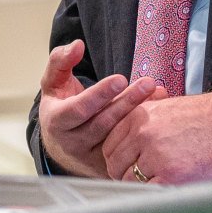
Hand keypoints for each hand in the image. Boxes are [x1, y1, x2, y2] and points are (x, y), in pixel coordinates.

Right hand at [37, 40, 162, 177]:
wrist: (61, 144)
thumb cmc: (59, 106)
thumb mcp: (51, 83)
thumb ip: (60, 61)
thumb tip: (77, 45)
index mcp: (58, 122)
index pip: (79, 110)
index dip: (99, 95)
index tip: (120, 79)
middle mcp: (74, 143)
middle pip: (103, 124)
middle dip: (127, 103)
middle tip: (148, 84)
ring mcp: (92, 158)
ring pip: (118, 138)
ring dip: (139, 116)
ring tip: (157, 93)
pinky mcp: (108, 167)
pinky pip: (128, 148)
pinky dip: (144, 129)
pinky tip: (160, 111)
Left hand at [102, 85, 211, 185]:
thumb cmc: (203, 117)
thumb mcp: (164, 108)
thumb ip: (140, 124)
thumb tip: (125, 147)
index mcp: (137, 117)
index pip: (110, 146)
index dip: (116, 159)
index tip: (125, 166)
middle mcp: (141, 134)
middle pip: (116, 164)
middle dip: (124, 174)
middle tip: (138, 179)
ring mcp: (155, 155)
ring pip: (130, 180)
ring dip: (139, 185)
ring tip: (153, 184)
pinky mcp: (172, 174)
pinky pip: (149, 191)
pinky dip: (153, 193)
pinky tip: (164, 189)